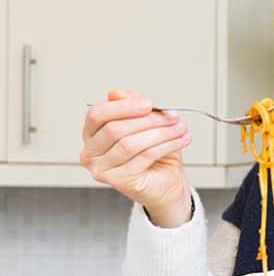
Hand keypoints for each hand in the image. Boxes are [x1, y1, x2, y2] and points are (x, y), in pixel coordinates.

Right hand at [80, 89, 191, 224]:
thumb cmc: (153, 152)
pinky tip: (181, 140)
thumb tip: (117, 93)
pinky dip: (166, 145)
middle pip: (115, 129)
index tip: (149, 103)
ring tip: (180, 127)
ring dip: (161, 132)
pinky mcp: (118, 181)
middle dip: (148, 120)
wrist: (165, 182)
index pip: (97, 114)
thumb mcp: (145, 122)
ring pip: (130, 144)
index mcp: (92, 133)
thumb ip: (132, 106)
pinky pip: (144, 157)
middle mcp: (90, 152)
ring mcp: (101, 169)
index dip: (123, 106)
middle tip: (173, 115)